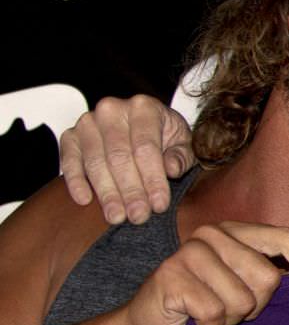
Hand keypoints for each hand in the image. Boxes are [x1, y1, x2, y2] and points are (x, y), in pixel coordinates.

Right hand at [59, 95, 192, 225]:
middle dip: (130, 191)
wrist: (144, 125)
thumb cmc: (167, 137)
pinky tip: (85, 200)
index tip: (159, 205)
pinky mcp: (71, 135)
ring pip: (95, 161)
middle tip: (138, 216)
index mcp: (145, 107)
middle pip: (119, 156)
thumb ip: (181, 156)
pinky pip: (69, 159)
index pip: (146, 148)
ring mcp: (88, 122)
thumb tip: (172, 169)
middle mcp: (112, 109)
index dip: (152, 179)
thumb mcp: (183, 144)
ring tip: (116, 216)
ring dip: (106, 192)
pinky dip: (75, 181)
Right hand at [122, 222, 288, 324]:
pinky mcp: (171, 276)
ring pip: (242, 300)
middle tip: (230, 311)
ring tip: (210, 315)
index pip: (287, 238)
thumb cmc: (203, 309)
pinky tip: (194, 323)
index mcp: (236, 232)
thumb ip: (272, 277)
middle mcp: (213, 234)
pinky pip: (215, 313)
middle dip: (255, 307)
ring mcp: (190, 252)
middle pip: (267, 278)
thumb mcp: (245, 288)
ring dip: (230, 320)